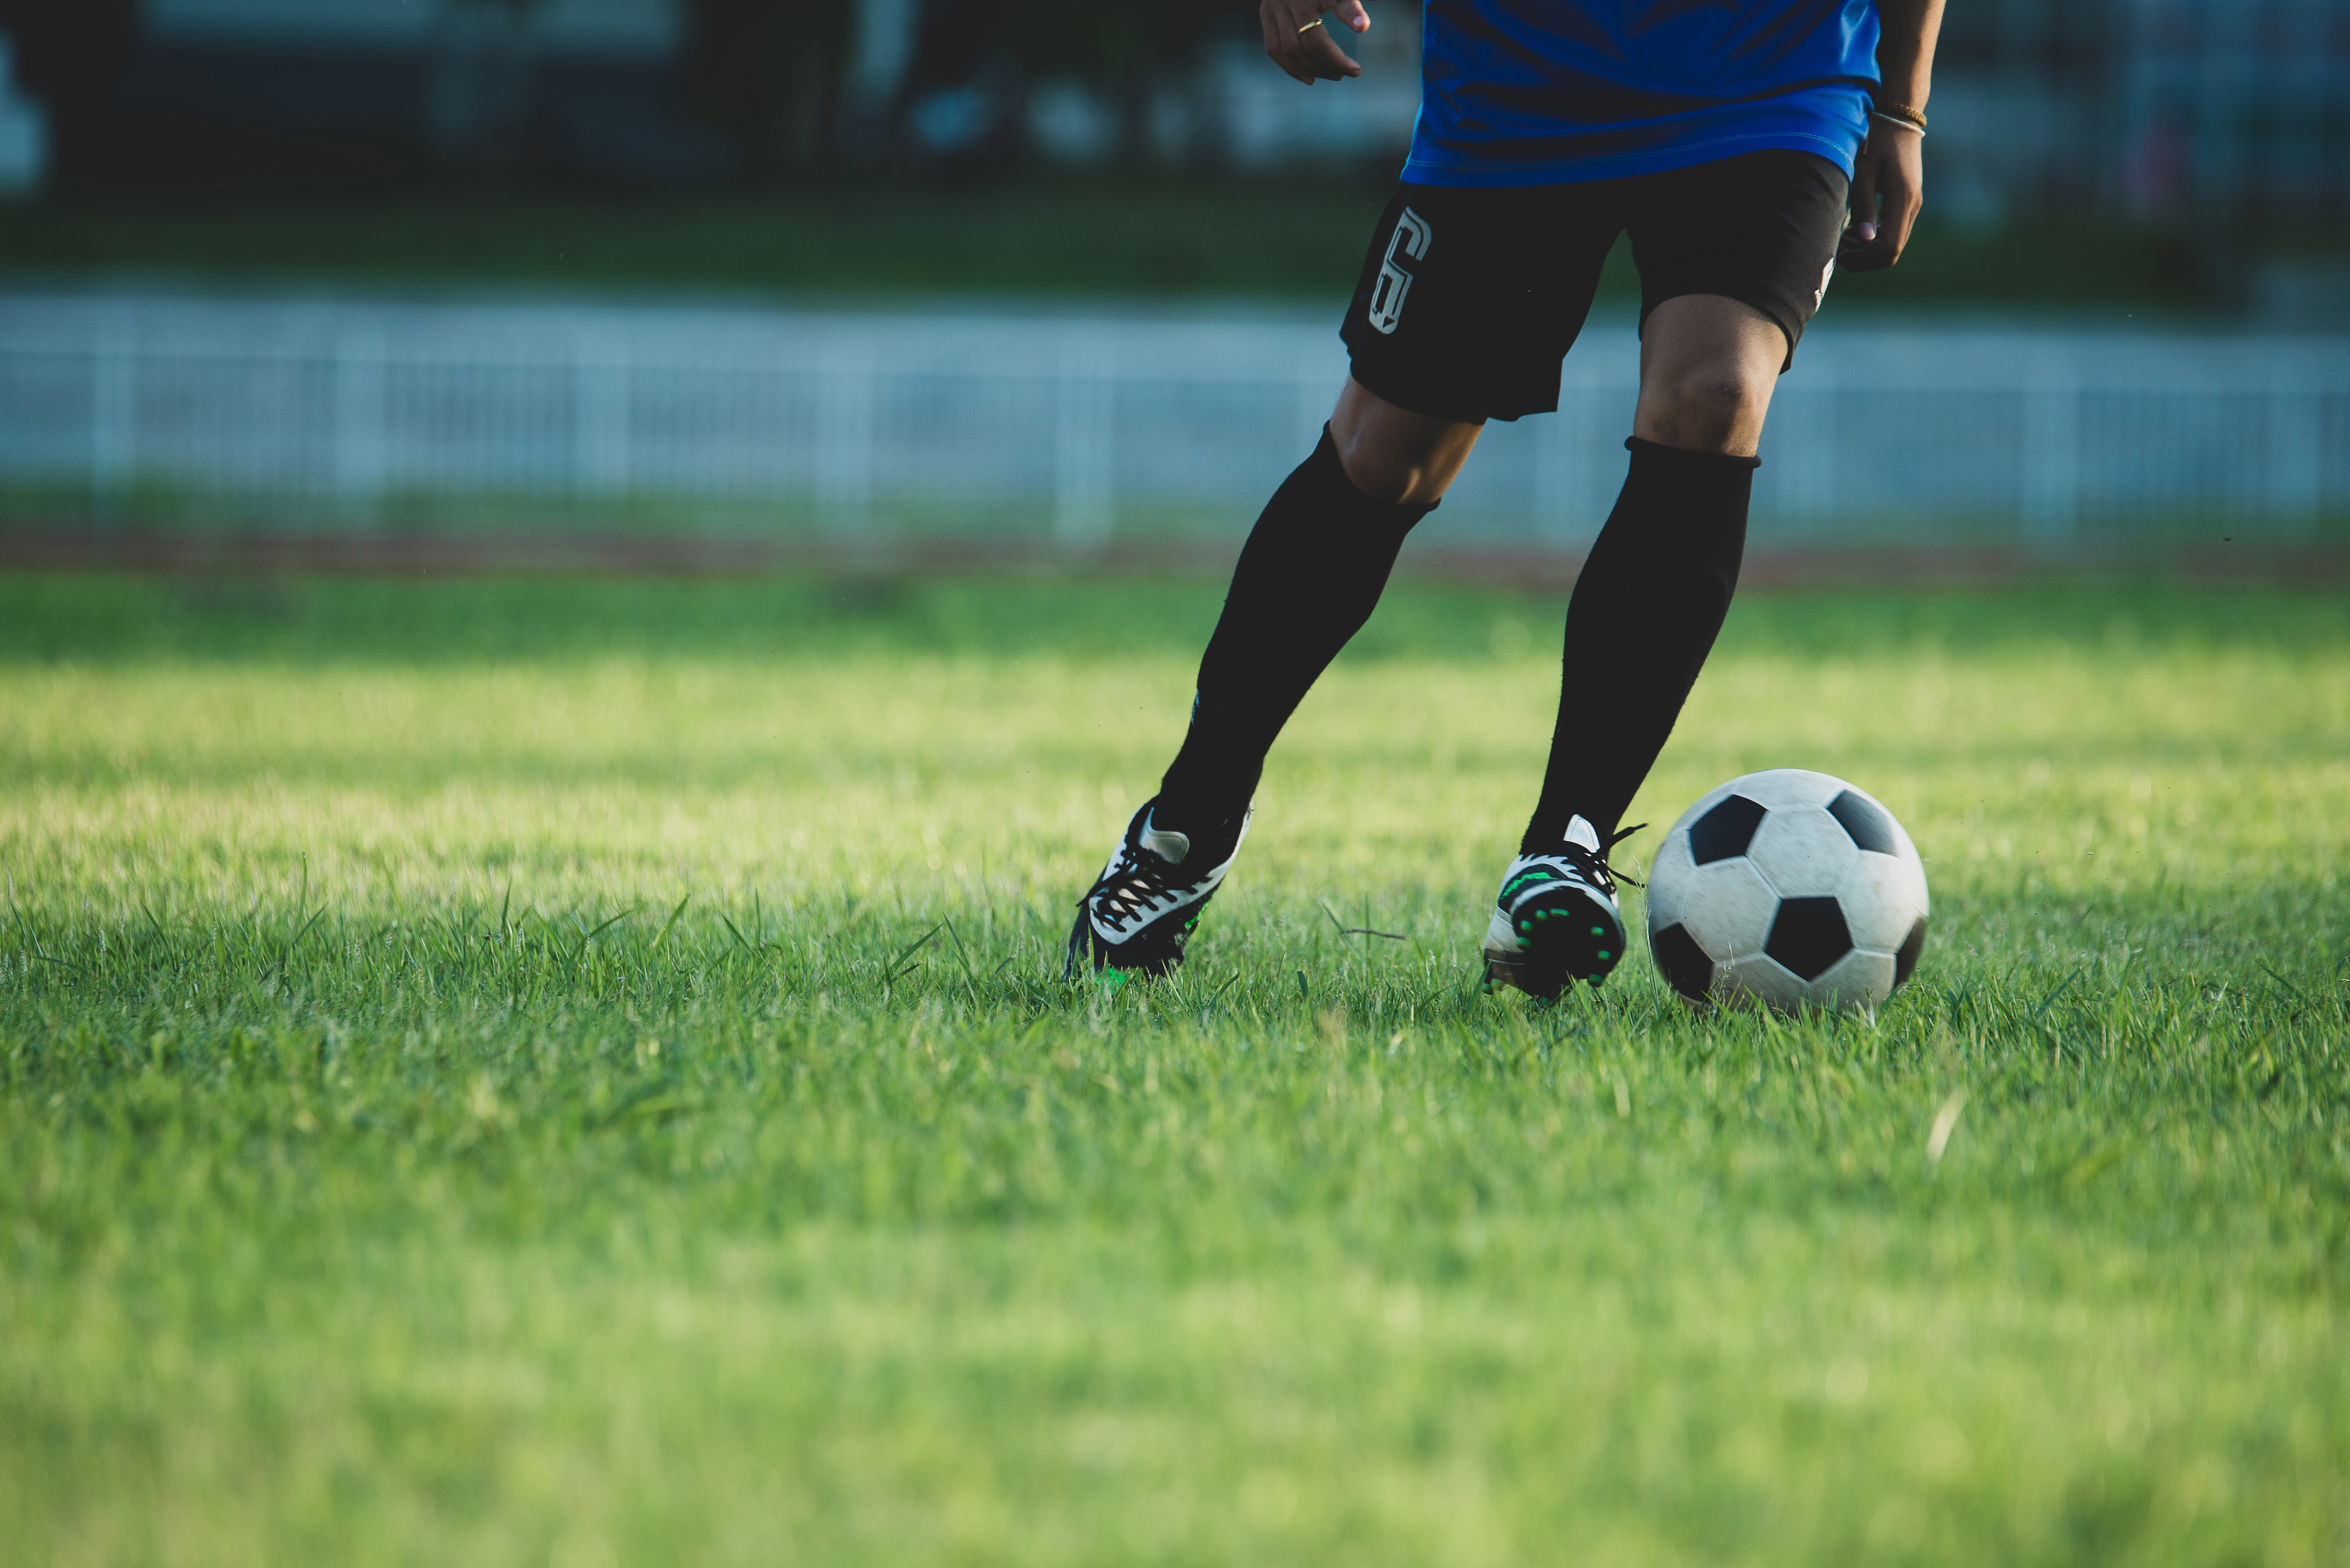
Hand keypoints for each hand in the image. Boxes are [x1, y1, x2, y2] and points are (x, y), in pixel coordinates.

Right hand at [1262, 0, 1371, 85]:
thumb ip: (1349, 5)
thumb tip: (1362, 26)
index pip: (1319, 36)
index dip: (1337, 59)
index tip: (1357, 69)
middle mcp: (1290, 1)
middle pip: (1304, 46)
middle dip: (1328, 65)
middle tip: (1348, 72)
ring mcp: (1274, 7)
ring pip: (1287, 50)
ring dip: (1310, 70)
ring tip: (1332, 75)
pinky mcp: (1266, 13)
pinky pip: (1273, 48)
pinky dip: (1290, 67)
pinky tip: (1308, 77)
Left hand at [1840, 120, 1922, 270]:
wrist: (1899, 120)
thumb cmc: (1878, 142)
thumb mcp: (1864, 173)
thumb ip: (1864, 207)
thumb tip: (1865, 239)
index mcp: (1903, 200)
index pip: (1890, 247)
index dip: (1866, 259)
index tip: (1842, 255)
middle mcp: (1912, 206)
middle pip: (1892, 251)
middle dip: (1864, 258)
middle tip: (1838, 251)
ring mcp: (1912, 205)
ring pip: (1892, 244)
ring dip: (1867, 249)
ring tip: (1843, 240)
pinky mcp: (1907, 202)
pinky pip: (1892, 231)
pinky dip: (1873, 238)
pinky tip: (1853, 231)